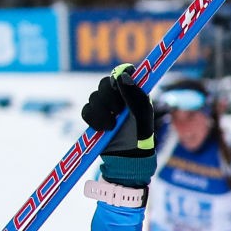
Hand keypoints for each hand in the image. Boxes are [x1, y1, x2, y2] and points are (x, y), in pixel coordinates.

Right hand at [81, 64, 156, 187]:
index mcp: (134, 93)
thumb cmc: (141, 138)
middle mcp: (119, 97)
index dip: (121, 73)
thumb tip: (122, 75)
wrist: (128, 158)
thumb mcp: (143, 117)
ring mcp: (106, 107)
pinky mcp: (94, 117)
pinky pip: (86, 110)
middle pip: (105, 83)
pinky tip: (105, 129)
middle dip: (109, 96)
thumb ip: (135, 97)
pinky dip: (94, 119)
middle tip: (118, 110)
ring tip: (112, 125)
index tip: (120, 81)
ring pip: (94, 97)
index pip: (124, 72)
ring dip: (102, 111)